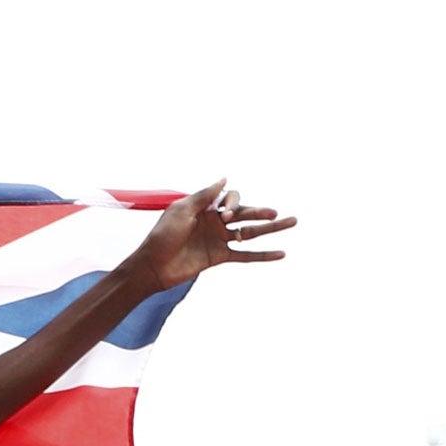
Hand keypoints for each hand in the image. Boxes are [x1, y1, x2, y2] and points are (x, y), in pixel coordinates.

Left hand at [131, 180, 294, 291]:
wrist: (152, 267)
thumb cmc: (162, 236)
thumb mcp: (181, 211)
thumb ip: (204, 195)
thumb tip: (225, 178)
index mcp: (205, 207)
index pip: (230, 198)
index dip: (232, 203)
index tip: (224, 215)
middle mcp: (215, 221)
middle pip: (245, 213)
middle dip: (260, 212)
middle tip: (275, 213)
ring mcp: (219, 240)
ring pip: (250, 232)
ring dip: (272, 229)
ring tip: (293, 222)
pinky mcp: (219, 257)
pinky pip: (245, 256)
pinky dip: (262, 255)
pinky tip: (281, 254)